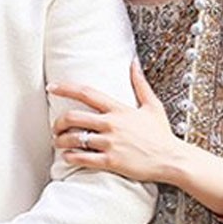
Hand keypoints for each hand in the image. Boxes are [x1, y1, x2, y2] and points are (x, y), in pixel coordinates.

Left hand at [47, 61, 183, 182]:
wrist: (171, 159)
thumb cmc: (161, 134)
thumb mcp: (152, 105)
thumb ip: (140, 83)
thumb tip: (134, 62)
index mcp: (118, 109)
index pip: (86, 93)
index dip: (66, 88)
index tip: (51, 87)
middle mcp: (111, 124)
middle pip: (73, 117)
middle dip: (58, 122)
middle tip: (55, 126)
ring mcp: (110, 143)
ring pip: (75, 139)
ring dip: (61, 141)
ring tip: (59, 142)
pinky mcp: (111, 161)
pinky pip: (83, 158)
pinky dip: (70, 157)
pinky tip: (67, 157)